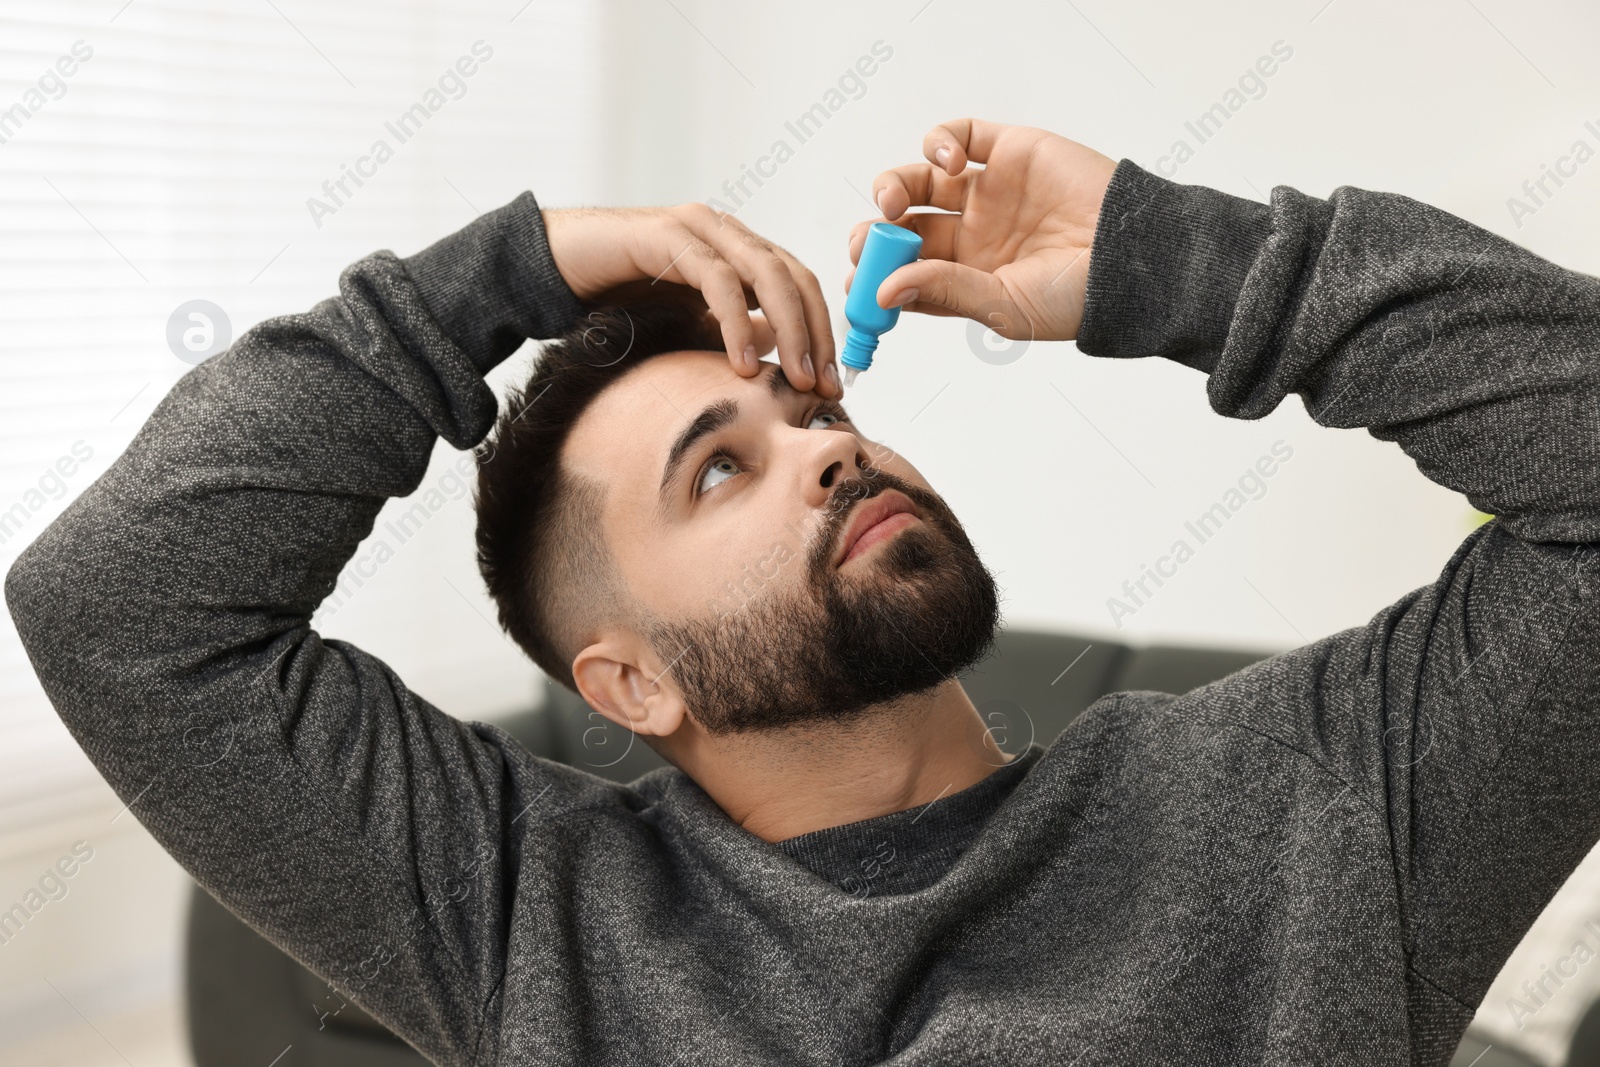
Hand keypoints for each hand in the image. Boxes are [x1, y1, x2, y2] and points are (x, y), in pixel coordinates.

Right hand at [544, 204, 840, 396]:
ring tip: (798, 377)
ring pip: (766, 273)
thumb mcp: (687, 322)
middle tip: (824, 385)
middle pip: (793, 276)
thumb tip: (775, 350)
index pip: (798, 284)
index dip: (821, 331)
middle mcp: (723, 231)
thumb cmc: (616, 297)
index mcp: (735, 249)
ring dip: (790, 329)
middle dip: (815, 334)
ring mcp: (697, 228)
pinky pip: (717, 280)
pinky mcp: (666, 235)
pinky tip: (743, 364)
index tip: (832, 381)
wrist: (552, 270)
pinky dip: (736, 324)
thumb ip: (732, 330)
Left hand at [847, 118, 1117, 342]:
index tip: (859, 282)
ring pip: (920, 179)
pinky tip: (952, 162)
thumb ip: (944, 291)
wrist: (1137, 257)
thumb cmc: (1078, 296)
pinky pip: (960, 135)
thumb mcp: (1003, 306)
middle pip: (904, 225)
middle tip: (869, 239)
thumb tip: (881, 290)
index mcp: (968, 276)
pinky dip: (940, 141)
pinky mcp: (1009, 150)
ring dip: (893, 186)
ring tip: (895, 201)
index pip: (905, 272)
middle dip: (876, 231)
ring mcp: (989, 190)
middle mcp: (973, 233)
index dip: (876, 273)